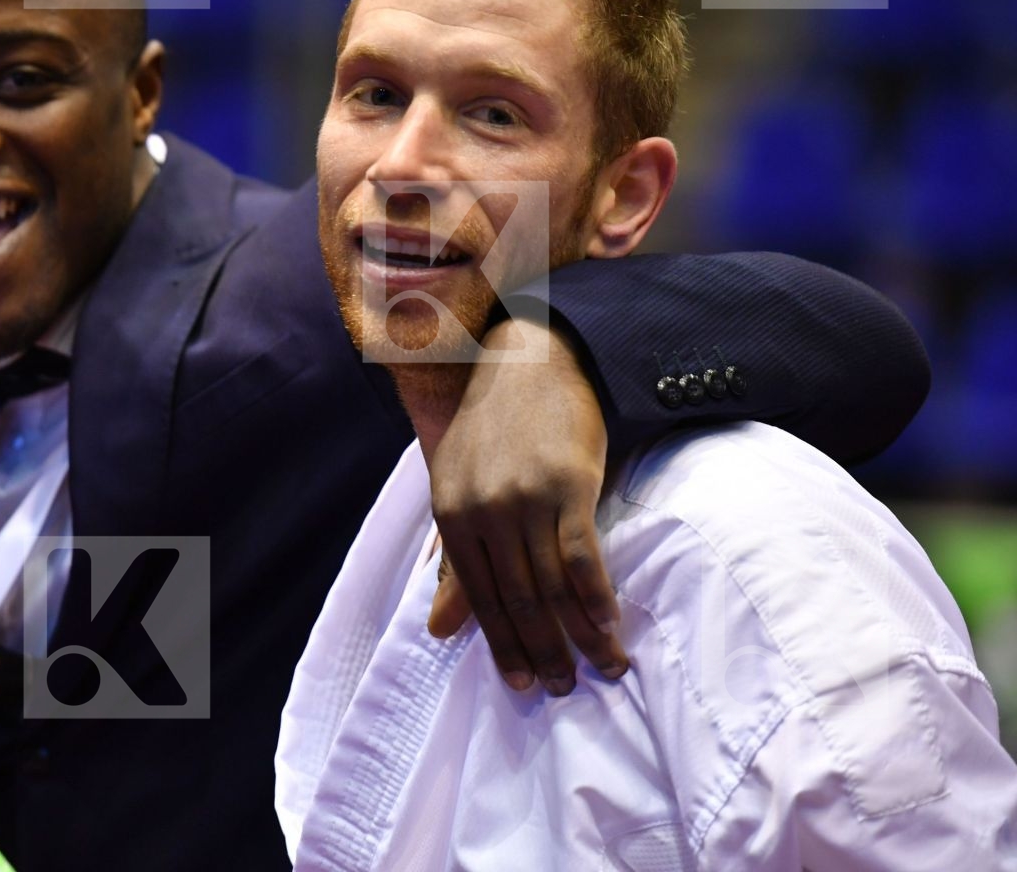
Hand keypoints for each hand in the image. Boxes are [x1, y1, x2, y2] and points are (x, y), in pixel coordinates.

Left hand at [427, 314, 627, 694]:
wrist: (527, 360)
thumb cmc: (491, 429)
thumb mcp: (457, 488)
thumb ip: (454, 562)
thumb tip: (439, 630)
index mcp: (451, 513)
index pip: (477, 595)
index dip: (501, 644)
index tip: (523, 684)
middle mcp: (484, 510)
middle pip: (515, 598)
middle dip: (542, 650)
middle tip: (564, 689)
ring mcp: (526, 498)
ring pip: (550, 585)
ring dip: (578, 635)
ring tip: (601, 669)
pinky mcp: (568, 484)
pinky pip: (581, 556)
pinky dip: (596, 597)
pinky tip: (610, 626)